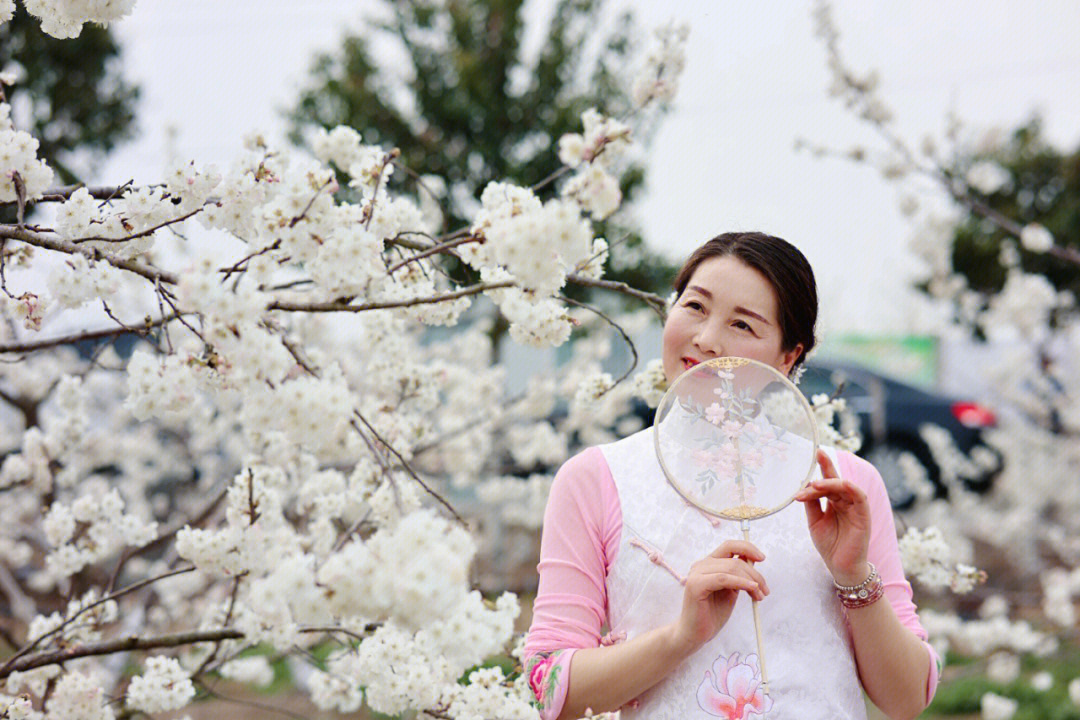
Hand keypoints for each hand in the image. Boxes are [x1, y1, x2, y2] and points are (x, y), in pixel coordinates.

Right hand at [668, 540, 767, 654]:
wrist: (696, 634)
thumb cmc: (712, 614)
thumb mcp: (730, 591)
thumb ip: (738, 576)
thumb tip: (754, 561)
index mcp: (708, 564)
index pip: (729, 546)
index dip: (747, 548)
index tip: (762, 558)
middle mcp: (700, 565)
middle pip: (734, 559)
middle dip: (755, 574)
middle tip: (765, 590)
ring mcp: (696, 574)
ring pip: (731, 568)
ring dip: (751, 581)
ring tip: (759, 596)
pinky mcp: (696, 585)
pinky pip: (724, 578)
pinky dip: (741, 583)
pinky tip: (752, 590)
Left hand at [794, 450, 871, 585]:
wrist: (840, 568)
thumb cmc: (830, 545)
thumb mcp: (815, 521)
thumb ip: (811, 504)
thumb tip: (803, 485)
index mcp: (835, 502)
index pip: (828, 481)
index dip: (823, 466)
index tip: (814, 453)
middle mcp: (846, 502)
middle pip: (836, 480)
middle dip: (827, 466)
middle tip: (817, 454)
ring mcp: (855, 508)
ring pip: (845, 487)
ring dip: (830, 482)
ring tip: (814, 484)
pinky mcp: (864, 516)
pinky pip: (860, 497)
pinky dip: (851, 488)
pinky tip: (841, 484)